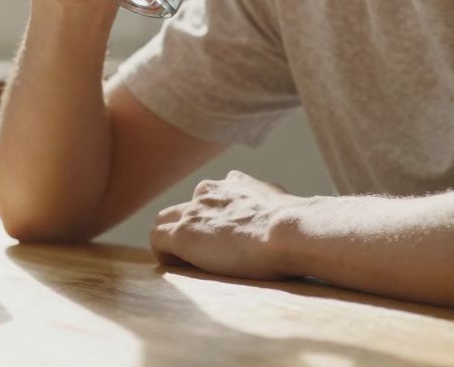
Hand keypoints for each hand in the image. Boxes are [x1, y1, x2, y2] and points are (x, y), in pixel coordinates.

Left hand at [150, 170, 305, 280]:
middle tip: (204, 254)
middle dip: (187, 228)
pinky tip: (181, 270)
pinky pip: (158, 241)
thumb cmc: (296, 225)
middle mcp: (208, 191)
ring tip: (190, 264)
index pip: (208, 197)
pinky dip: (165, 256)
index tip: (222, 238)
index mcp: (232, 183)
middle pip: (183, 208)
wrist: (290, 230)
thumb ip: (268, 202)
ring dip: (173, 240)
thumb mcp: (282, 204)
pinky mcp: (183, 234)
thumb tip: (281, 212)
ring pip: (164, 222)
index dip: (210, 219)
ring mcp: (193, 212)